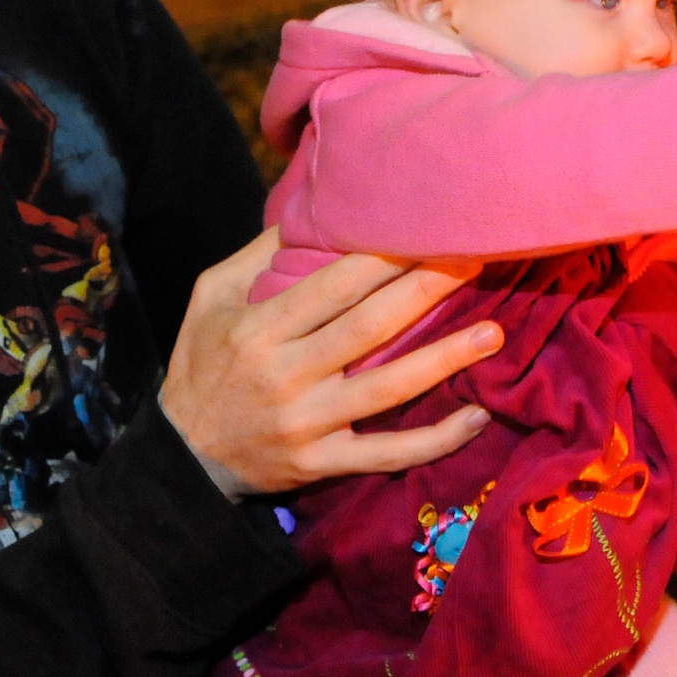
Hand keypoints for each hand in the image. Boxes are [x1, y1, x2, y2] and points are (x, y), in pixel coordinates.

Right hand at [158, 228, 503, 498]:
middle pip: (369, 327)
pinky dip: (435, 441)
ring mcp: (308, 424)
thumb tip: (311, 210)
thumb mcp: (209, 298)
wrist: (182, 459)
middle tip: (475, 259)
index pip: (333, 286)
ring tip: (494, 332)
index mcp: (259, 329)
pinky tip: (477, 417)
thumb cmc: (202, 364)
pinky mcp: (322, 465)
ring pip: (388, 389)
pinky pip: (387, 455)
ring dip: (446, 360)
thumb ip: (257, 256)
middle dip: (426, 290)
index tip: (428, 226)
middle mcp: (286, 376)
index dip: (384, 256)